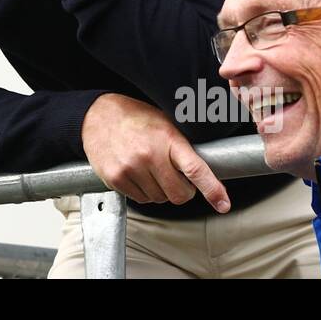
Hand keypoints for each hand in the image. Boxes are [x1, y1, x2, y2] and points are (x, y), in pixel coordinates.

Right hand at [81, 93, 230, 212]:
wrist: (97, 115)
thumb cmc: (135, 118)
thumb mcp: (164, 123)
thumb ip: (182, 147)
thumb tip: (205, 173)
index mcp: (167, 138)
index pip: (195, 169)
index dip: (212, 189)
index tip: (223, 204)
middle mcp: (149, 155)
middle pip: (179, 194)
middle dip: (182, 190)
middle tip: (175, 177)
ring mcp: (131, 168)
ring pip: (159, 199)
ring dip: (160, 190)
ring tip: (149, 169)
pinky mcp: (116, 178)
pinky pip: (140, 199)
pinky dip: (143, 192)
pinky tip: (136, 173)